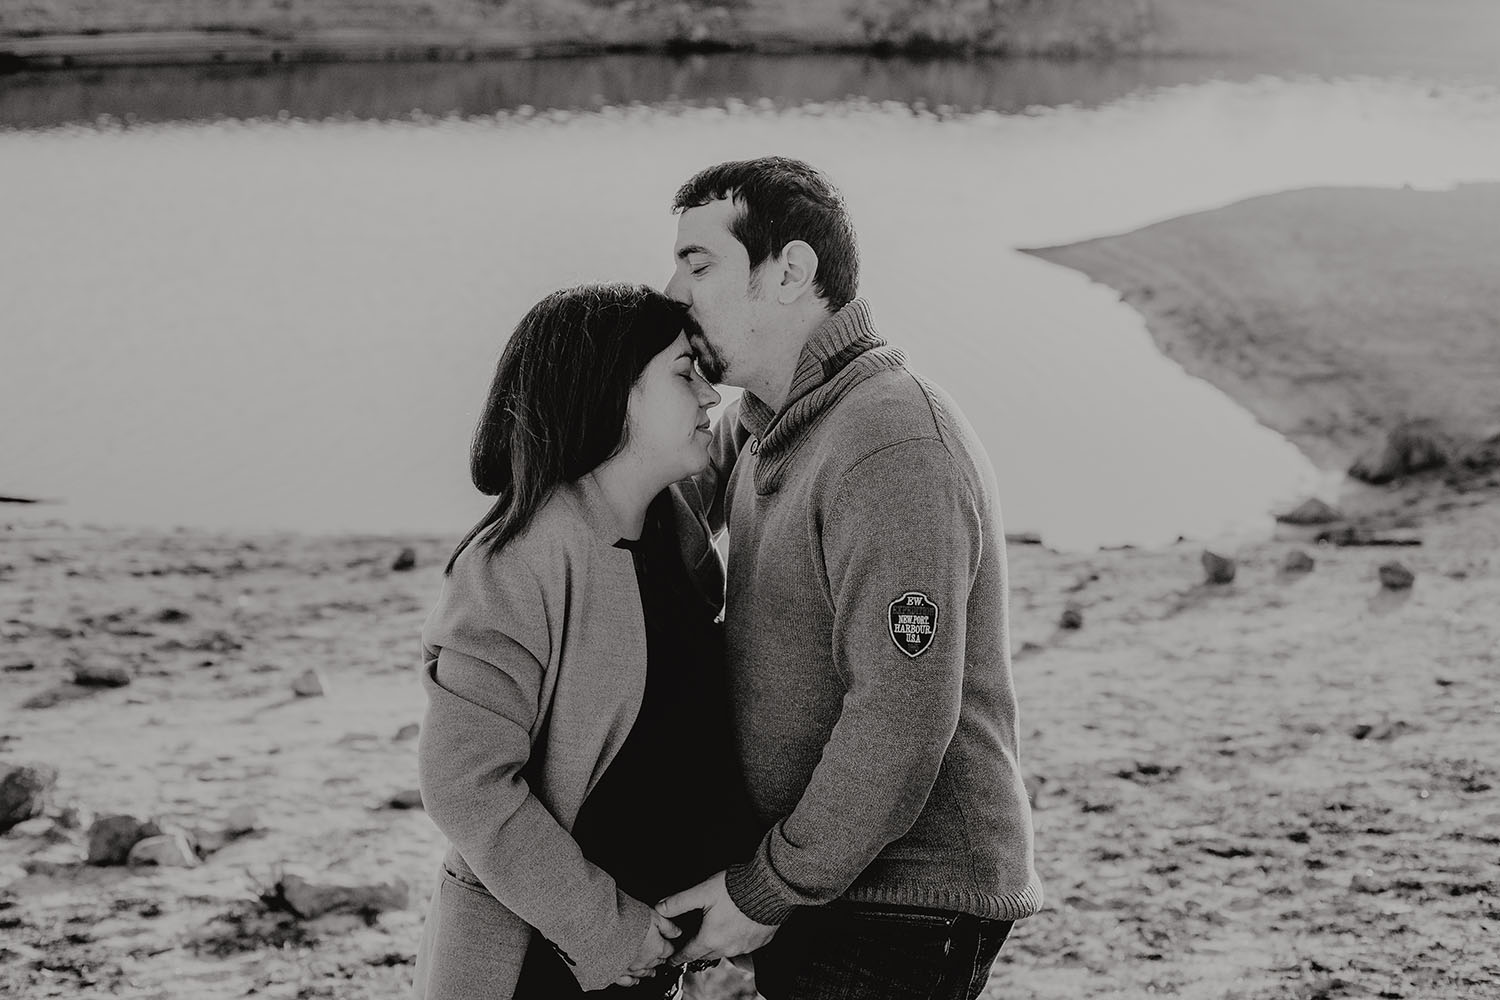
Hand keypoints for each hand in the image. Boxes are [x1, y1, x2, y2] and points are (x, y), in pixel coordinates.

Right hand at [614, 910, 680, 986]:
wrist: (603, 929)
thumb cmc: (626, 920)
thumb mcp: (654, 916)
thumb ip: (667, 925)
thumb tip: (677, 932)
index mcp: (656, 948)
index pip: (669, 950)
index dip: (670, 946)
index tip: (669, 944)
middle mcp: (645, 961)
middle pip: (657, 962)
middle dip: (660, 959)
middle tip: (662, 957)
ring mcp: (631, 968)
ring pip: (644, 973)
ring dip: (649, 971)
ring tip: (652, 972)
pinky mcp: (616, 972)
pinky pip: (627, 981)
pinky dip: (632, 981)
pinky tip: (634, 981)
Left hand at [656, 871, 777, 964]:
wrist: (769, 887)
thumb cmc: (736, 889)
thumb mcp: (702, 892)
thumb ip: (679, 902)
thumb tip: (660, 908)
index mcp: (711, 939)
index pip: (689, 953)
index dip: (678, 956)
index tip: (672, 960)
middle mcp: (728, 948)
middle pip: (706, 953)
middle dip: (697, 949)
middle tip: (691, 942)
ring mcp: (745, 946)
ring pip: (725, 950)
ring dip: (717, 943)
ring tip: (713, 931)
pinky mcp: (759, 942)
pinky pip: (742, 946)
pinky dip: (735, 939)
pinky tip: (735, 926)